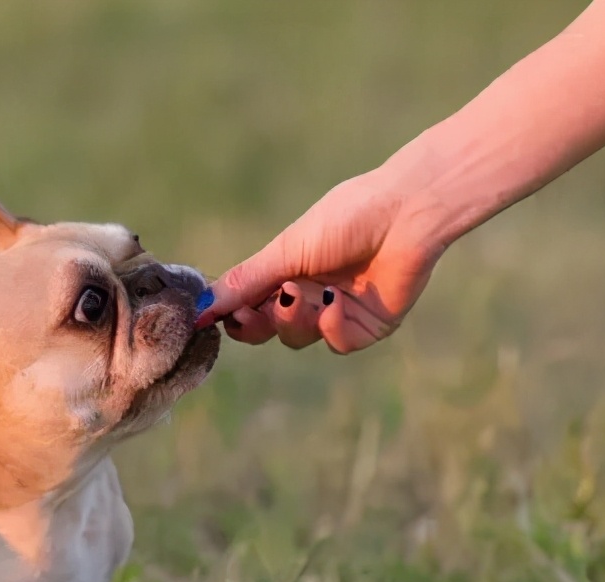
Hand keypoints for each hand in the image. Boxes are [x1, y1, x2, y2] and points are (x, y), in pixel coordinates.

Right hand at [195, 166, 450, 353]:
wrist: (405, 215)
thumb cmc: (346, 219)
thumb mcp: (286, 250)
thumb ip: (245, 282)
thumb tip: (199, 310)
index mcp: (286, 270)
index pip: (248, 304)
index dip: (234, 313)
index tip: (221, 313)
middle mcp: (308, 293)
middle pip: (267, 328)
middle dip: (257, 322)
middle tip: (254, 311)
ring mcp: (337, 312)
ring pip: (297, 338)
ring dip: (293, 319)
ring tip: (303, 293)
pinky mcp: (367, 327)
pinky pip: (335, 343)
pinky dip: (330, 326)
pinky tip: (335, 302)